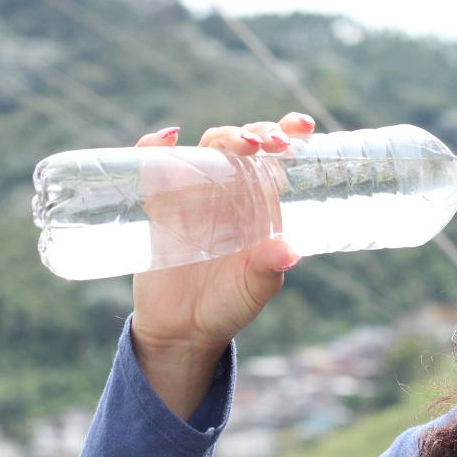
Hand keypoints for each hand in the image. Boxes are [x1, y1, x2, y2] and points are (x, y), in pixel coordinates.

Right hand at [129, 112, 315, 418]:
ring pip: (206, 148)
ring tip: (240, 145)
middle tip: (269, 142)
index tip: (304, 126)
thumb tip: (288, 252)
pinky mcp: (158, 206)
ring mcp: (192, 194)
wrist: (182, 330)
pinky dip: (153, 146)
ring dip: (223, 137)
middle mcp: (229, 190)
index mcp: (260, 202)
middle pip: (242, 143)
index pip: (275, 156)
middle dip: (257, 132)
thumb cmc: (229, 305)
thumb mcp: (255, 289)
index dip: (288, 133)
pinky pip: (153, 166)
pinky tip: (165, 139)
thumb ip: (268, 268)